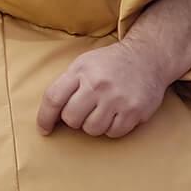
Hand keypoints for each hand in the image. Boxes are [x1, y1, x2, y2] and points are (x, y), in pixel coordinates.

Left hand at [37, 40, 170, 138]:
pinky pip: (113, 133)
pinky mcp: (134, 110)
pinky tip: (116, 114)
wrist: (147, 57)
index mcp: (80, 71)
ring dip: (94, 125)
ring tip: (102, 110)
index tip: (44, 129)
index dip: (44, 118)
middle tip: (84, 111)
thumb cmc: (110, 64)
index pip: (53, 98)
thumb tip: (50, 115)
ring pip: (92, 129)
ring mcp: (117, 98)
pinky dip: (112, 128)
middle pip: (71, 118)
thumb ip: (67, 85)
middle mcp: (97, 84)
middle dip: (74, 120)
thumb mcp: (84, 64)